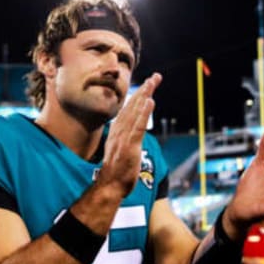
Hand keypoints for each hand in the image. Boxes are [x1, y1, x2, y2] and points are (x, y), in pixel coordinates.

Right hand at [96, 73, 161, 197]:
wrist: (109, 186)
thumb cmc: (116, 172)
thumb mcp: (119, 151)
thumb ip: (124, 139)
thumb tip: (129, 133)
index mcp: (117, 132)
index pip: (128, 110)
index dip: (137, 96)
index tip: (146, 85)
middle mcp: (119, 131)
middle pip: (132, 106)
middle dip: (144, 90)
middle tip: (154, 77)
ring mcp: (124, 138)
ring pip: (135, 112)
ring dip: (144, 96)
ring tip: (152, 82)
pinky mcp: (130, 146)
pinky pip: (138, 127)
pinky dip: (144, 113)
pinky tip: (150, 101)